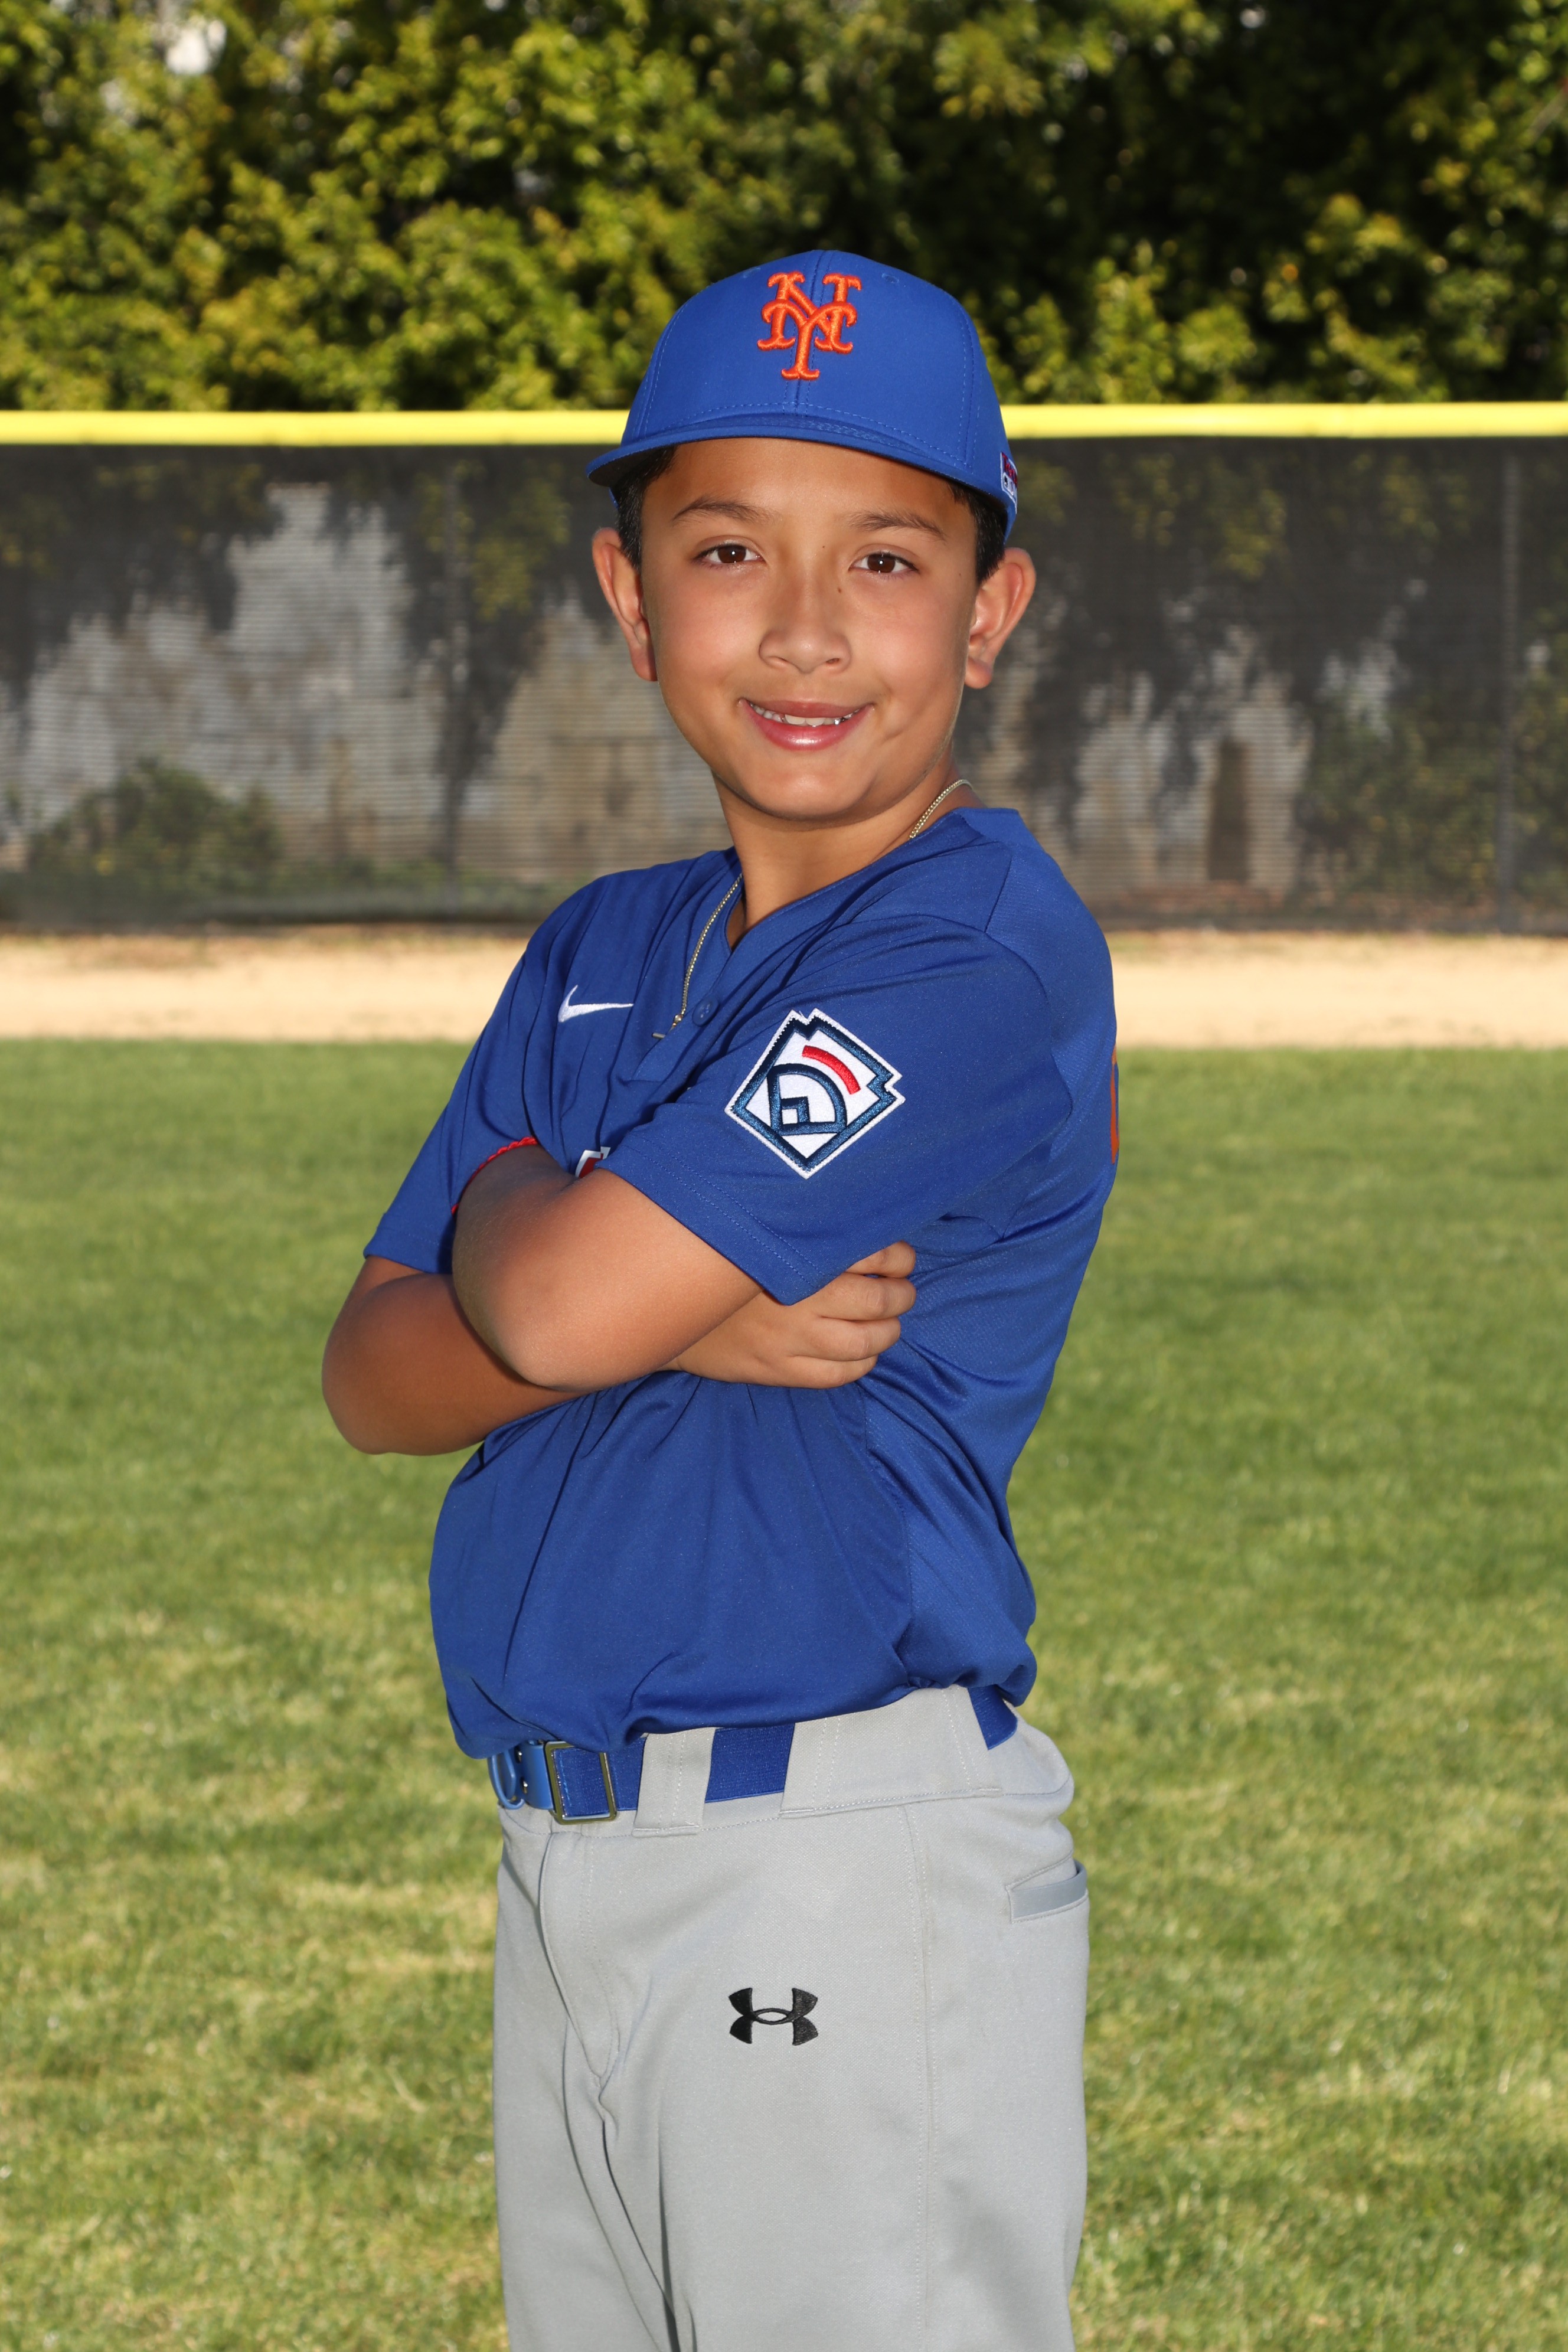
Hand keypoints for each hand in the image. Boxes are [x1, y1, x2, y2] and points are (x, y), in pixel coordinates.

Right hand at [668, 1244, 915, 1387]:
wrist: (664, 1302)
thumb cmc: (722, 1261)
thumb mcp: (761, 1230)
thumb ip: (806, 1224)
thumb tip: (862, 1216)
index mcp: (798, 1254)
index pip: (874, 1254)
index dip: (899, 1258)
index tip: (901, 1258)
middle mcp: (798, 1297)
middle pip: (878, 1301)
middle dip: (901, 1296)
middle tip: (902, 1291)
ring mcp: (788, 1338)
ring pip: (865, 1343)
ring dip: (889, 1332)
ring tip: (889, 1323)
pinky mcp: (777, 1369)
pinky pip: (838, 1375)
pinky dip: (862, 1364)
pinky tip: (863, 1353)